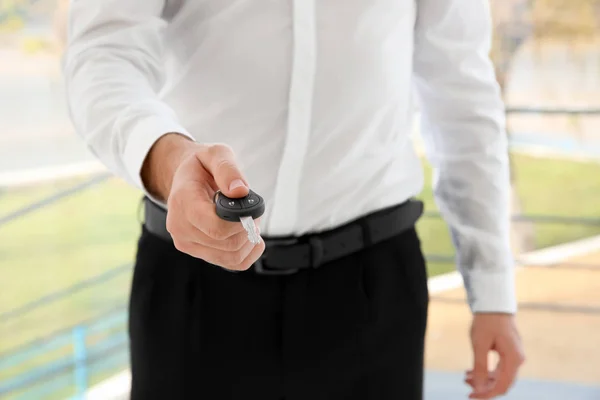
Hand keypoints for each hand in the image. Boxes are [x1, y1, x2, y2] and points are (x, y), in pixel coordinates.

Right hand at [141, 133, 264, 270]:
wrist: (185, 178)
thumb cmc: (202, 166)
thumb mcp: (216, 153)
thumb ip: (228, 170)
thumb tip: (240, 191)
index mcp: (183, 201)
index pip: (215, 226)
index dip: (240, 221)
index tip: (249, 208)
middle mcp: (180, 227)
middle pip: (227, 243)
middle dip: (248, 228)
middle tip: (252, 211)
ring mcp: (187, 243)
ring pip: (231, 257)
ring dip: (249, 240)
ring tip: (248, 220)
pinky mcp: (198, 252)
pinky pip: (231, 263)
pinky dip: (247, 252)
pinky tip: (249, 236)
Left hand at [465, 313, 524, 398]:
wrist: (493, 304)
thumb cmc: (487, 321)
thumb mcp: (479, 344)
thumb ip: (479, 366)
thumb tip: (477, 387)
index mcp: (513, 359)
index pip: (503, 386)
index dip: (487, 394)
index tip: (472, 397)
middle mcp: (517, 360)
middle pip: (502, 383)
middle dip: (483, 387)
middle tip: (465, 384)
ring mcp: (513, 356)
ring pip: (499, 377)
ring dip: (483, 379)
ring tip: (465, 376)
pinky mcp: (508, 353)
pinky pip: (498, 369)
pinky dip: (486, 372)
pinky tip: (471, 371)